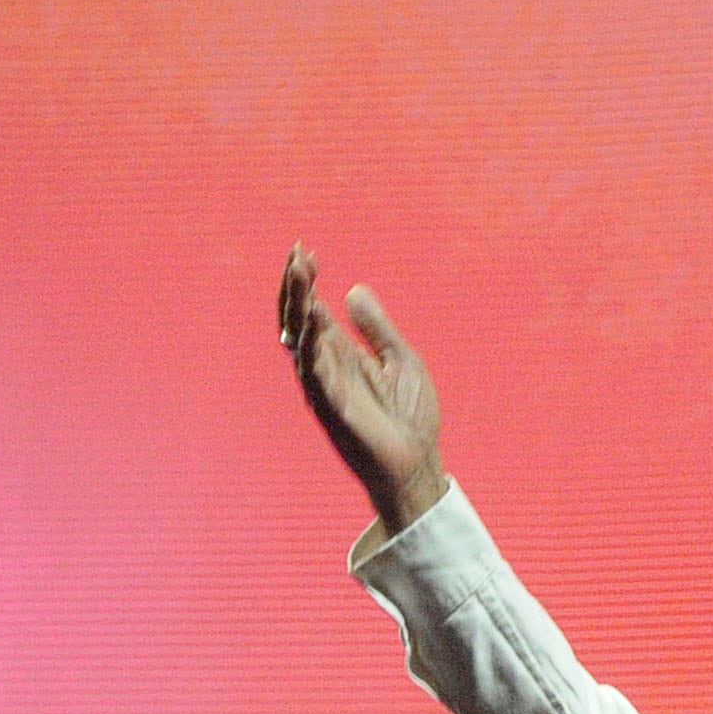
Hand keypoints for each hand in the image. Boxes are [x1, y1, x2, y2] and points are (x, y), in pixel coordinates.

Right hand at [279, 244, 450, 532]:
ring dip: (298, 306)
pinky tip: (311, 318)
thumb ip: (376, 327)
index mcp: (340, 354)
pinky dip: (310, 345)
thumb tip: (353, 289)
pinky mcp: (332, 409)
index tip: (306, 250)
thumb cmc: (410, 417)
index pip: (311, 310)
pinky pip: (314, 374)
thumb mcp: (400, 358)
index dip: (306, 281)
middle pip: (296, 320)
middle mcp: (326, 368)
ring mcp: (325, 388)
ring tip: (300, 272)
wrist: (418, 463)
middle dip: (295, 287)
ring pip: (300, 340)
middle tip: (297, 254)